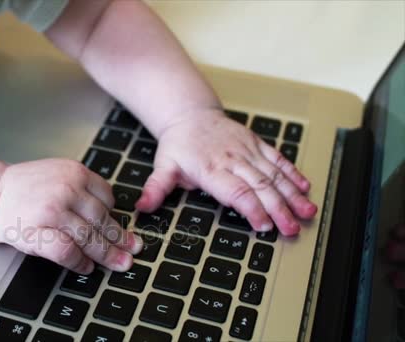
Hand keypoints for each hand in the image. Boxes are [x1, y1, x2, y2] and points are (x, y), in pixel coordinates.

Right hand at [0, 159, 142, 273]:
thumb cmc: (25, 188)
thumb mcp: (58, 174)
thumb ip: (82, 188)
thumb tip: (112, 216)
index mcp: (74, 172)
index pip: (107, 196)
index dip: (114, 214)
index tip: (120, 227)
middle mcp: (67, 189)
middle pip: (103, 219)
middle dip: (120, 239)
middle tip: (133, 250)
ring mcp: (53, 211)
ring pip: (89, 237)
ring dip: (106, 254)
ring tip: (118, 264)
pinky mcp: (39, 232)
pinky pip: (68, 251)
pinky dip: (79, 262)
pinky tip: (86, 267)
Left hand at [136, 109, 316, 235]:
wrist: (190, 114)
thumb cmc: (178, 145)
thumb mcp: (162, 167)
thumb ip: (156, 188)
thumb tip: (142, 206)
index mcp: (211, 169)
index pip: (236, 192)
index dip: (252, 209)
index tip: (264, 225)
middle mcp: (233, 159)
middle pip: (260, 186)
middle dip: (279, 208)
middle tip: (291, 228)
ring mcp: (248, 150)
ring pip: (274, 174)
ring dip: (292, 195)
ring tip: (307, 212)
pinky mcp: (257, 144)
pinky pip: (278, 159)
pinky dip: (292, 173)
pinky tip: (305, 188)